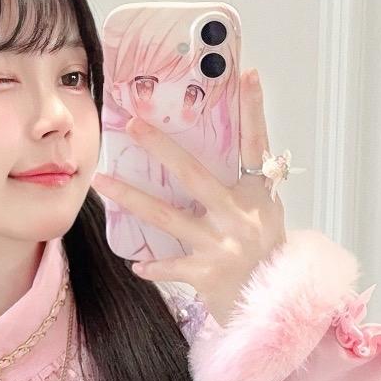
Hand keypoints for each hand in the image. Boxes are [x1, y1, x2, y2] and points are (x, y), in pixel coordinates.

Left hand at [92, 68, 288, 325]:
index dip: (253, 109)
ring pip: (168, 216)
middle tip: (132, 124)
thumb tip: (221, 148)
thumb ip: (245, 185)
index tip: (246, 73)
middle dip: (161, 148)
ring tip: (101, 180)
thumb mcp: (265, 214)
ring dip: (132, 198)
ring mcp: (222, 246)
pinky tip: (136, 264)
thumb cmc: (267, 255)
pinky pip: (172, 266)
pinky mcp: (207, 275)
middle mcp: (241, 216)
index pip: (256, 144)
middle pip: (195, 175)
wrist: (279, 307)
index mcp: (258, 195)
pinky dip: (154, 266)